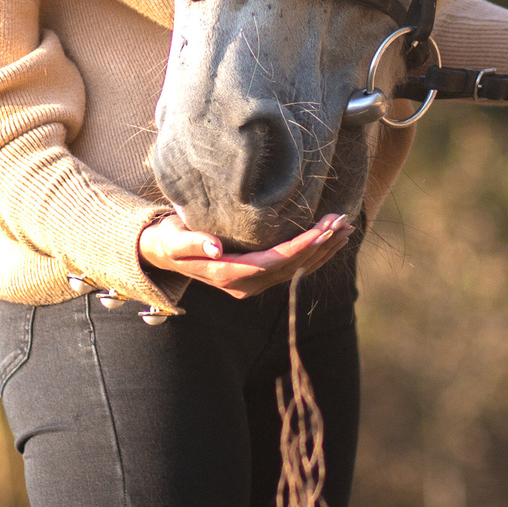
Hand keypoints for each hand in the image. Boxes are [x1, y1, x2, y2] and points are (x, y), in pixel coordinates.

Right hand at [139, 210, 353, 298]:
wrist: (161, 253)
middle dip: (320, 245)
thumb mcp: (173, 240)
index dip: (300, 247)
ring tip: (346, 228)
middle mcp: (246, 284)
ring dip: (323, 249)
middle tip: (343, 222)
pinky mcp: (257, 275)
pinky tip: (330, 239)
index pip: (274, 262)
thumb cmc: (167, 240)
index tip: (323, 230)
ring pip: (296, 269)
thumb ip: (193, 243)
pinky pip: (292, 267)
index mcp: (229, 275)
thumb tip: (216, 248)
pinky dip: (314, 253)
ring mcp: (253, 283)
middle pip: (291, 266)